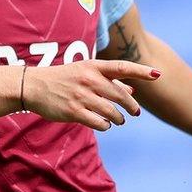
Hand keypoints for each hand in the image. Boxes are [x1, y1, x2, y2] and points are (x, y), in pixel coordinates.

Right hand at [22, 60, 159, 131]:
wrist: (33, 86)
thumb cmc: (64, 78)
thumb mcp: (86, 73)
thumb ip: (109, 81)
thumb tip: (132, 90)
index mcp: (93, 66)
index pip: (122, 67)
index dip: (141, 71)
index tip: (157, 74)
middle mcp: (89, 79)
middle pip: (120, 95)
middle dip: (131, 106)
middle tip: (135, 112)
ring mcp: (81, 96)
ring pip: (112, 112)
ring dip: (119, 118)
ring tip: (119, 120)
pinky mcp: (74, 112)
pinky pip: (99, 123)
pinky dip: (105, 126)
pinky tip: (104, 124)